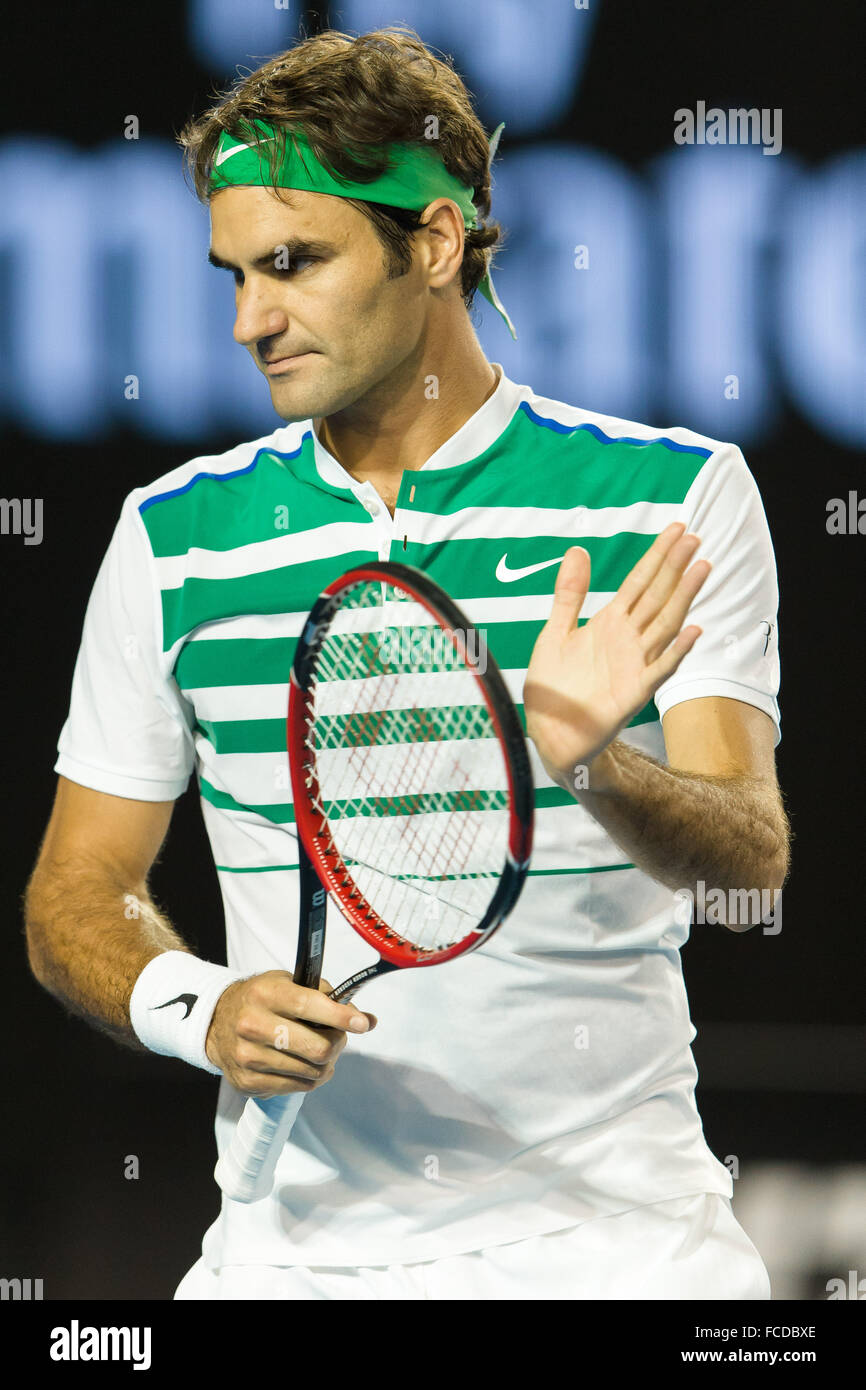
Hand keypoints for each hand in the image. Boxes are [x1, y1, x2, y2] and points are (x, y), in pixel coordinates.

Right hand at [205, 970, 375, 1096]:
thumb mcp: (287, 983)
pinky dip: (309, 1078)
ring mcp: (248, 1057)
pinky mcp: (247, 1082)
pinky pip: (297, 1088)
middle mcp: (252, 1025)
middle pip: (317, 1048)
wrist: (215, 1023)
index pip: (309, 1006)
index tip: (363, 1023)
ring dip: (325, 1063)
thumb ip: (325, 995)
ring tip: (318, 1050)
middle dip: (337, 1043)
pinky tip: (302, 1064)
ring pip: (311, 1072)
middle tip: (337, 1036)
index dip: (340, 1017)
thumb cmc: (261, 1000)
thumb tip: (366, 1020)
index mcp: (264, 994)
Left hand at [524, 523, 709, 786]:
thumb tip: (578, 550)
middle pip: (657, 596)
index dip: (658, 555)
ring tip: (702, 569)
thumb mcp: (555, 631)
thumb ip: (569, 594)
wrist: (548, 731)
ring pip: (665, 624)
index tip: (679, 529)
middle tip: (696, 538)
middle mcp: (628, 639)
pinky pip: (660, 668)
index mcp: (610, 622)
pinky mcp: (634, 692)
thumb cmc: (554, 685)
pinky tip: (693, 630)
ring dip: (684, 598)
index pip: (640, 581)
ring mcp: (634, 664)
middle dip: (675, 567)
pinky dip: (677, 650)